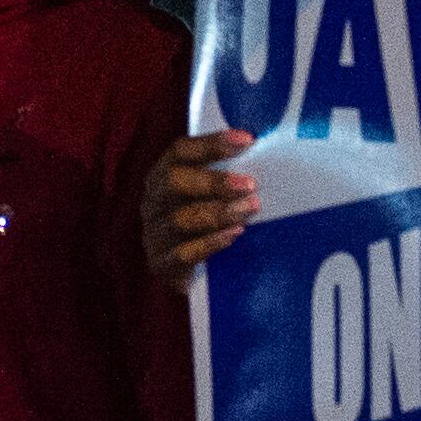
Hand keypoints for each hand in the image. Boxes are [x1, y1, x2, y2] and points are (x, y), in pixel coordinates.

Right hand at [141, 128, 259, 281]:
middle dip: (213, 181)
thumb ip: (229, 179)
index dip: (211, 144)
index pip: (180, 151)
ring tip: (249, 209)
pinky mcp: (161, 264)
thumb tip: (266, 157)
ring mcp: (154, 234)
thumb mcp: (216, 198)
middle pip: (173, 182)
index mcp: (163, 176)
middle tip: (249, 185)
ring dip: (217, 212)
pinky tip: (234, 235)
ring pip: (179, 219)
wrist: (197, 279)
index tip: (247, 141)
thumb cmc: (210, 227)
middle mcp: (153, 202)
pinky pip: (182, 253)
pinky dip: (210, 243)